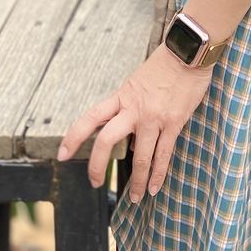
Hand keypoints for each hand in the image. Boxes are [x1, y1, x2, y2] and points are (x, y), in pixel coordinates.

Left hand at [56, 42, 213, 196]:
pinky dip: (158, 175)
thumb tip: (132, 142)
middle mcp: (134, 109)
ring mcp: (153, 118)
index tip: (62, 154)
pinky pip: (163, 155)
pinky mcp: (173, 123)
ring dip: (137, 182)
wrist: (188, 52)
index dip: (73, 137)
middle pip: (106, 141)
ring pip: (140, 157)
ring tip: (135, 197)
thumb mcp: (138, 83)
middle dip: (97, 166)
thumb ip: (130, 109)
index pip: (90, 117)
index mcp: (122, 97)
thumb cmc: (163, 65)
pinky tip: (155, 188)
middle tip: (95, 183)